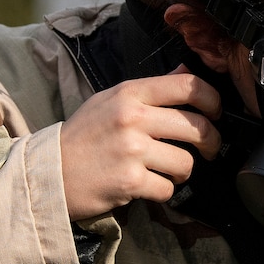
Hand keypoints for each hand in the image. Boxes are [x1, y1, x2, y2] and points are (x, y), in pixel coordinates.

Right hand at [59, 66, 222, 219]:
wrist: (48, 171)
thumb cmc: (83, 136)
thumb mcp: (111, 101)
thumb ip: (150, 89)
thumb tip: (186, 72)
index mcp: (130, 93)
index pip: (188, 85)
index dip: (213, 100)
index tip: (215, 113)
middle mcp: (133, 117)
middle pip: (198, 127)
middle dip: (211, 142)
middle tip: (207, 149)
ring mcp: (131, 150)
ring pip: (186, 162)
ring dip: (182, 171)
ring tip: (166, 170)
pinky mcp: (129, 181)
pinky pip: (168, 188)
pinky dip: (162, 191)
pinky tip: (147, 185)